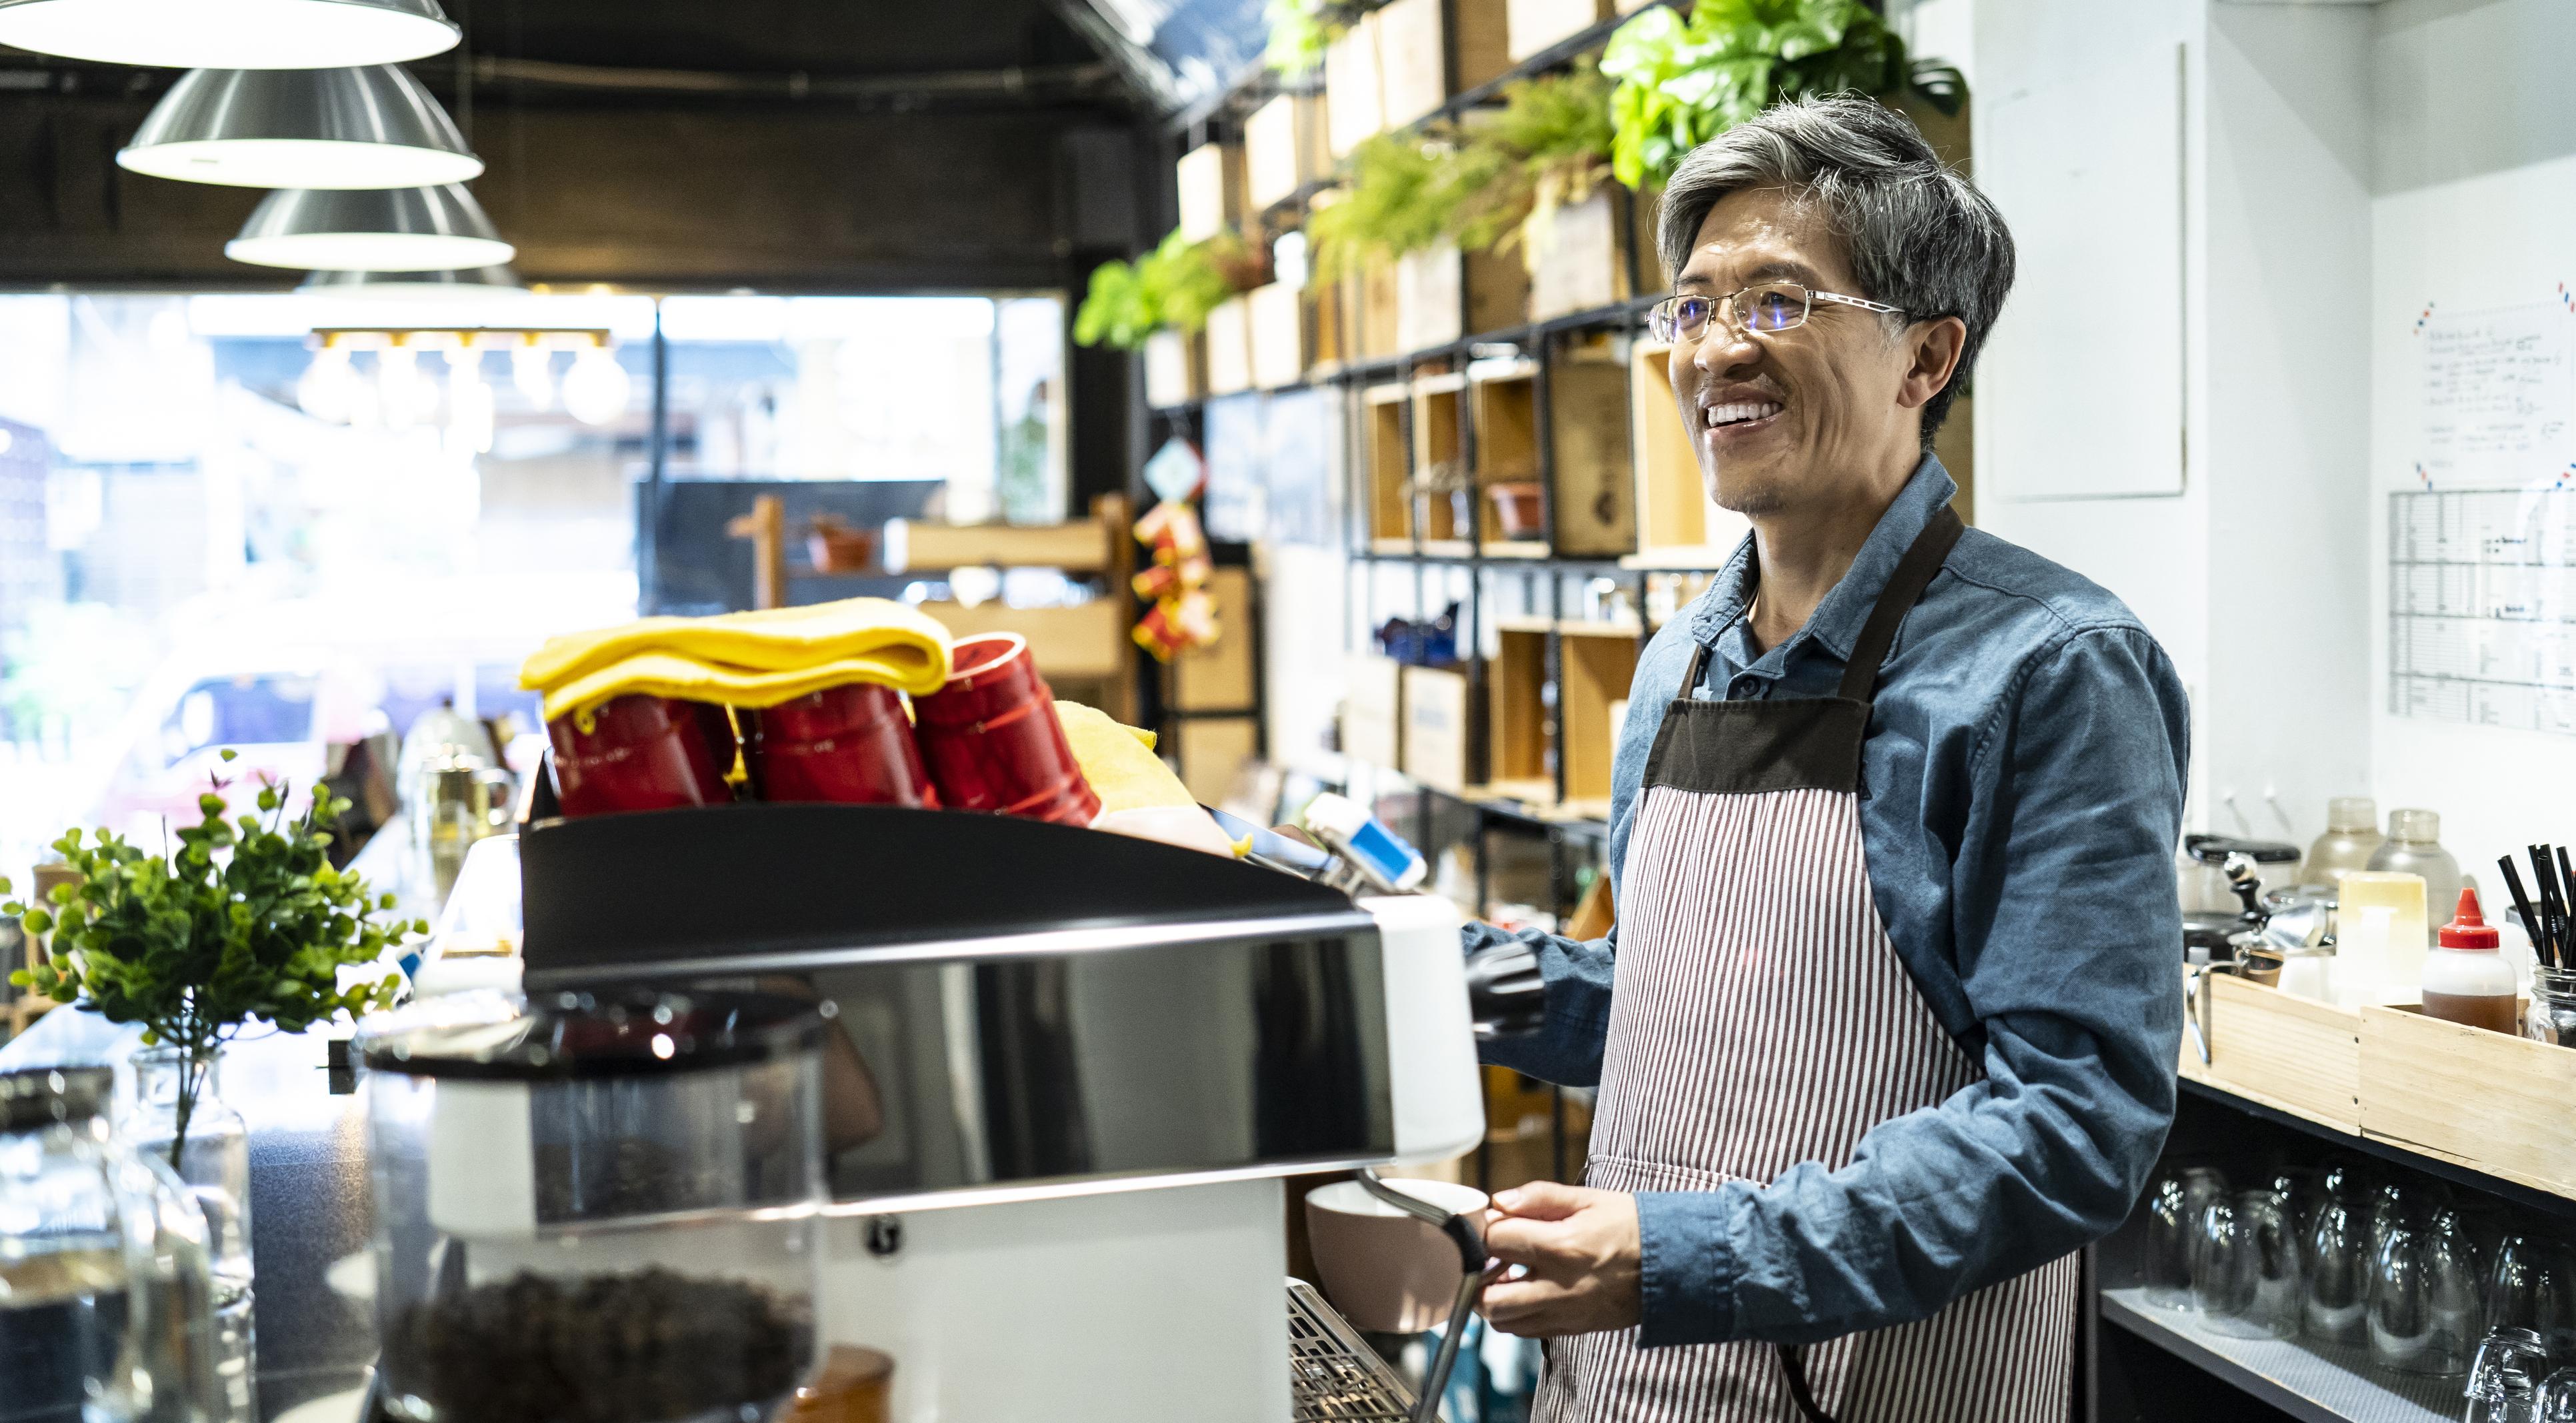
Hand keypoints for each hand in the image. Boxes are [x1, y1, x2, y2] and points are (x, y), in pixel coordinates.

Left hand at [1478, 1180, 1642, 1336]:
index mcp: (1562, 1246)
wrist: (1675, 1265)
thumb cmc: (1632, 1226)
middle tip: (1490, 1256)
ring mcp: (1565, 1313)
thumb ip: (1540, 1197)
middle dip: (1479, 1274)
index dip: (1487, 1228)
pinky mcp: (1573, 1328)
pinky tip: (1525, 1291)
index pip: (1496, 1241)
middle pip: (1488, 1296)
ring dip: (1493, 1298)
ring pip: (1503, 1320)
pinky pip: (1526, 1331)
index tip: (1495, 1222)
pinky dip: (1515, 1315)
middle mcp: (1559, 1286)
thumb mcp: (1589, 1199)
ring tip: (1506, 1275)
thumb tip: (1499, 1201)